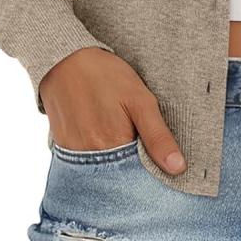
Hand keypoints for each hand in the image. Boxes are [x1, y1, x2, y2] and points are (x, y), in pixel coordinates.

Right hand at [38, 47, 186, 174]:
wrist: (65, 61)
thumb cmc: (106, 76)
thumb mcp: (140, 100)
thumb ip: (158, 136)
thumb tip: (177, 168)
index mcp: (114, 146)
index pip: (139, 179)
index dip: (153, 174)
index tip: (165, 169)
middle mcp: (91, 157)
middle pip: (120, 179)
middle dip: (134, 173)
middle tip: (142, 149)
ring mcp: (74, 155)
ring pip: (103, 173)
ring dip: (116, 167)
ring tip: (123, 142)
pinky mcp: (63, 149)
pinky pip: (85, 165)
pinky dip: (99, 160)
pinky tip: (106, 141)